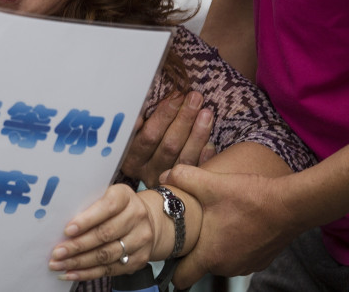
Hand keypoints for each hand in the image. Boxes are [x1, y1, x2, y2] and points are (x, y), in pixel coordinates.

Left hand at [48, 184, 155, 280]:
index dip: (86, 220)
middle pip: (105, 234)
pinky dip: (88, 273)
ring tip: (60, 264)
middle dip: (78, 245)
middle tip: (58, 252)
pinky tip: (72, 273)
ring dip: (80, 262)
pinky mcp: (139, 259)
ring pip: (106, 254)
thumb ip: (88, 205)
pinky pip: (110, 269)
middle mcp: (136, 217)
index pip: (107, 207)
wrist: (146, 221)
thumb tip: (59, 220)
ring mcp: (140, 239)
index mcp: (125, 196)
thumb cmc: (116, 207)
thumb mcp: (105, 196)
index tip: (67, 230)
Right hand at [121, 91, 214, 187]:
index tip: (176, 95)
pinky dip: (205, 157)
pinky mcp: (185, 189)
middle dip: (184, 119)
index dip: (163, 115)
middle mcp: (148, 173)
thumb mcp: (134, 134)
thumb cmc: (144, 142)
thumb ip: (139, 125)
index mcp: (131, 159)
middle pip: (168, 146)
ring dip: (197, 134)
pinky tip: (211, 142)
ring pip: (184, 158)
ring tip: (206, 112)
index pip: (148, 136)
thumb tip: (144, 109)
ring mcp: (168, 183)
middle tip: (195, 97)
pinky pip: (198, 172)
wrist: (155, 185)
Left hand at [159, 164, 297, 287]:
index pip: (181, 278)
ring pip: (218, 259)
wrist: (291, 204)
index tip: (167, 252)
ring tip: (210, 221)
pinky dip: (231, 243)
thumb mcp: (211, 183)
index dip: (171, 268)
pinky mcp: (259, 260)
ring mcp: (245, 265)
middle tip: (189, 225)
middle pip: (198, 265)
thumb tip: (163, 176)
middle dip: (191, 248)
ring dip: (213, 245)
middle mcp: (227, 267)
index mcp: (211, 255)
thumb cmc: (251, 198)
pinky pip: (236, 255)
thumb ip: (182, 178)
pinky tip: (232, 222)